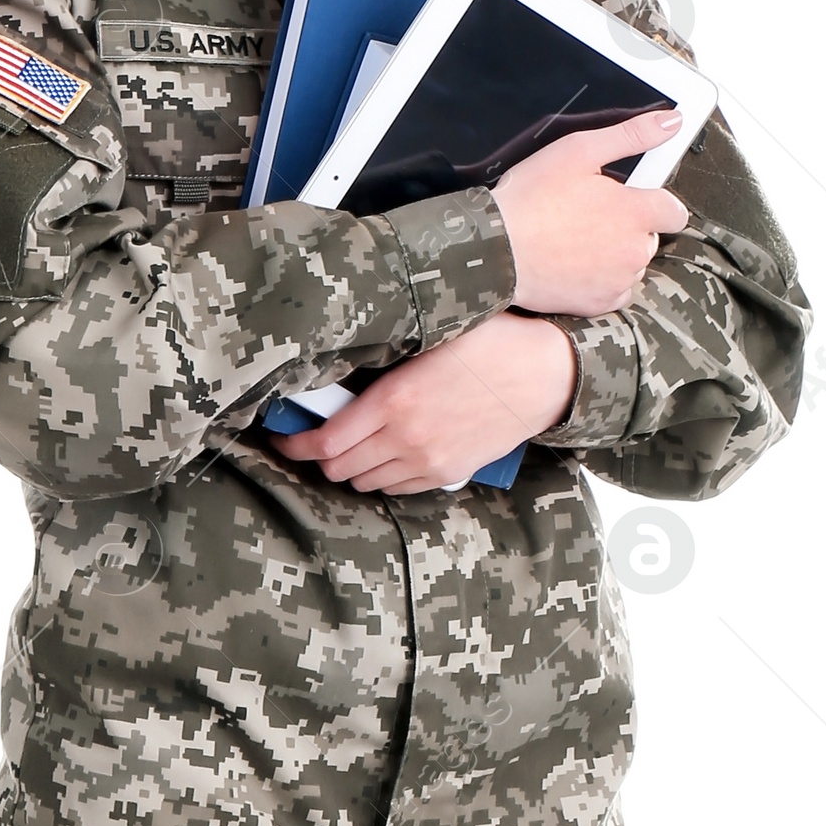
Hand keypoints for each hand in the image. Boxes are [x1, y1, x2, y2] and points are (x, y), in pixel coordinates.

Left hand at [266, 313, 578, 493]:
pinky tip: (382, 455)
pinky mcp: (449, 473)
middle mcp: (406, 439)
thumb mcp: (428, 335)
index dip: (293, 444)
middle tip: (311, 437)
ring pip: (366, 483)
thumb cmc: (489, 342)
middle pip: (339, 469)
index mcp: (393, 401)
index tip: (281, 436)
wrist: (544, 374)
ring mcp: (429, 462)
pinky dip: (380, 477)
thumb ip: (382, 352)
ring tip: (348, 445)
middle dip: (317, 457)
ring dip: (350, 468)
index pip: (323, 442)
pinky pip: (397, 489)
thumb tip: (336, 358)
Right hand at [491, 107, 688, 312]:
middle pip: (650, 237)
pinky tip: (575, 265)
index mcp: (637, 212)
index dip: (655, 201)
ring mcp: (618, 280)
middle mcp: (636, 250)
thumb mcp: (580, 151)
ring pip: (632, 264)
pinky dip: (602, 280)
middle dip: (629, 226)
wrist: (495, 250)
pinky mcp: (599, 304)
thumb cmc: (532, 198)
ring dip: (616, 253)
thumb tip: (672, 122)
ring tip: (576, 240)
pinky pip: (615, 291)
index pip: (675, 211)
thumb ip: (631, 136)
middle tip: (589, 214)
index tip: (631, 198)